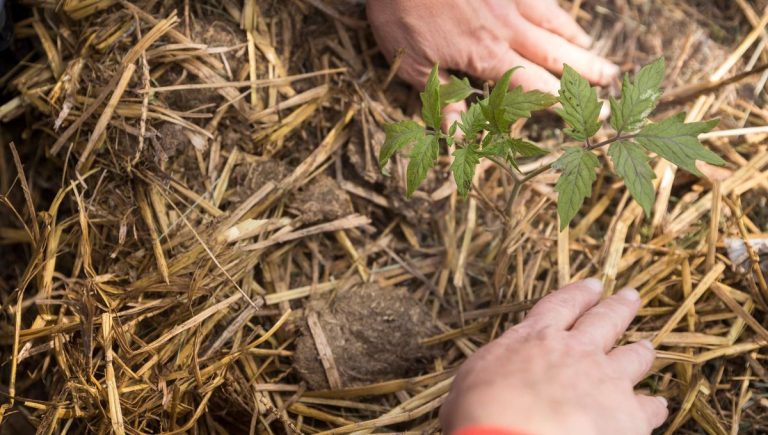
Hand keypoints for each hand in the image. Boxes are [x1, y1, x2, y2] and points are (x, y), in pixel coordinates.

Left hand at [367, 0, 618, 124]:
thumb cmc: (402, 12)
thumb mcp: (411, 64)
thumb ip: (441, 98)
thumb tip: (459, 134)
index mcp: (487, 55)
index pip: (534, 86)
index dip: (560, 102)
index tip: (586, 115)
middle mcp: (507, 28)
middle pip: (556, 53)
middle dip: (587, 70)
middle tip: (613, 80)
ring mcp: (510, 0)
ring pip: (553, 22)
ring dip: (576, 38)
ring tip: (593, 49)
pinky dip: (554, 10)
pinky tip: (560, 15)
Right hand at [440, 279, 667, 434]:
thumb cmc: (479, 414)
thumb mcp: (467, 386)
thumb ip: (484, 377)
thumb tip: (476, 390)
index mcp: (534, 338)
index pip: (561, 306)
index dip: (579, 294)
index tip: (593, 285)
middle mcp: (575, 350)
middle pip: (604, 320)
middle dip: (619, 307)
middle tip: (632, 296)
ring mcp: (605, 379)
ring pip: (633, 357)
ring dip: (641, 350)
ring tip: (647, 346)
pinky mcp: (628, 414)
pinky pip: (650, 406)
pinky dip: (653, 405)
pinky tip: (657, 405)